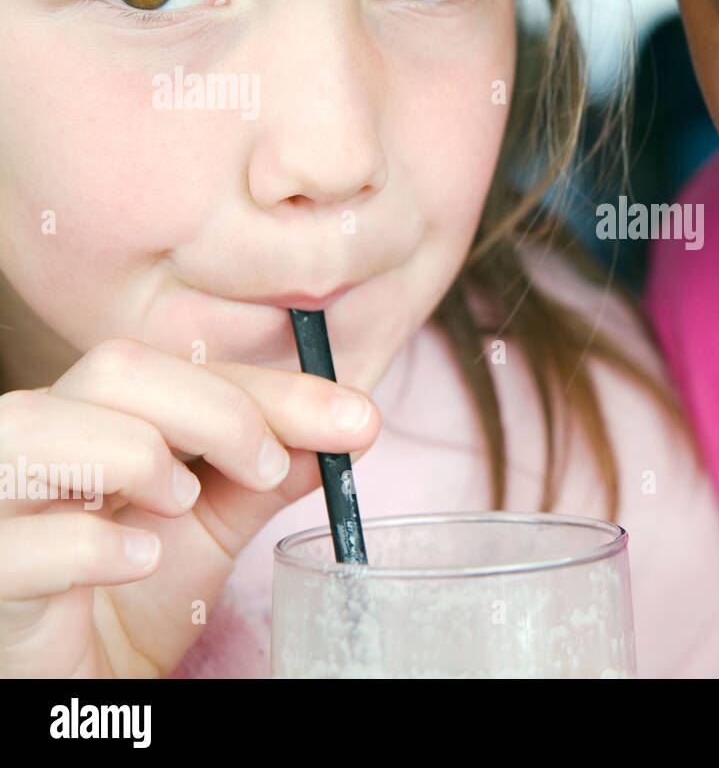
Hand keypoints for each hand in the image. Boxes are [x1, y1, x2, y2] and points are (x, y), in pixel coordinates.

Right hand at [0, 337, 379, 676]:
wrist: (82, 684)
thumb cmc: (135, 596)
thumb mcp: (217, 524)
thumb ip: (270, 471)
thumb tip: (351, 426)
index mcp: (98, 414)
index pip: (180, 365)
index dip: (273, 387)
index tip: (354, 421)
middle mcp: (39, 441)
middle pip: (113, 370)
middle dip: (214, 411)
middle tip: (269, 469)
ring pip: (37, 426)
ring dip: (136, 454)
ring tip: (184, 505)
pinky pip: (18, 541)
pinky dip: (90, 543)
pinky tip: (142, 560)